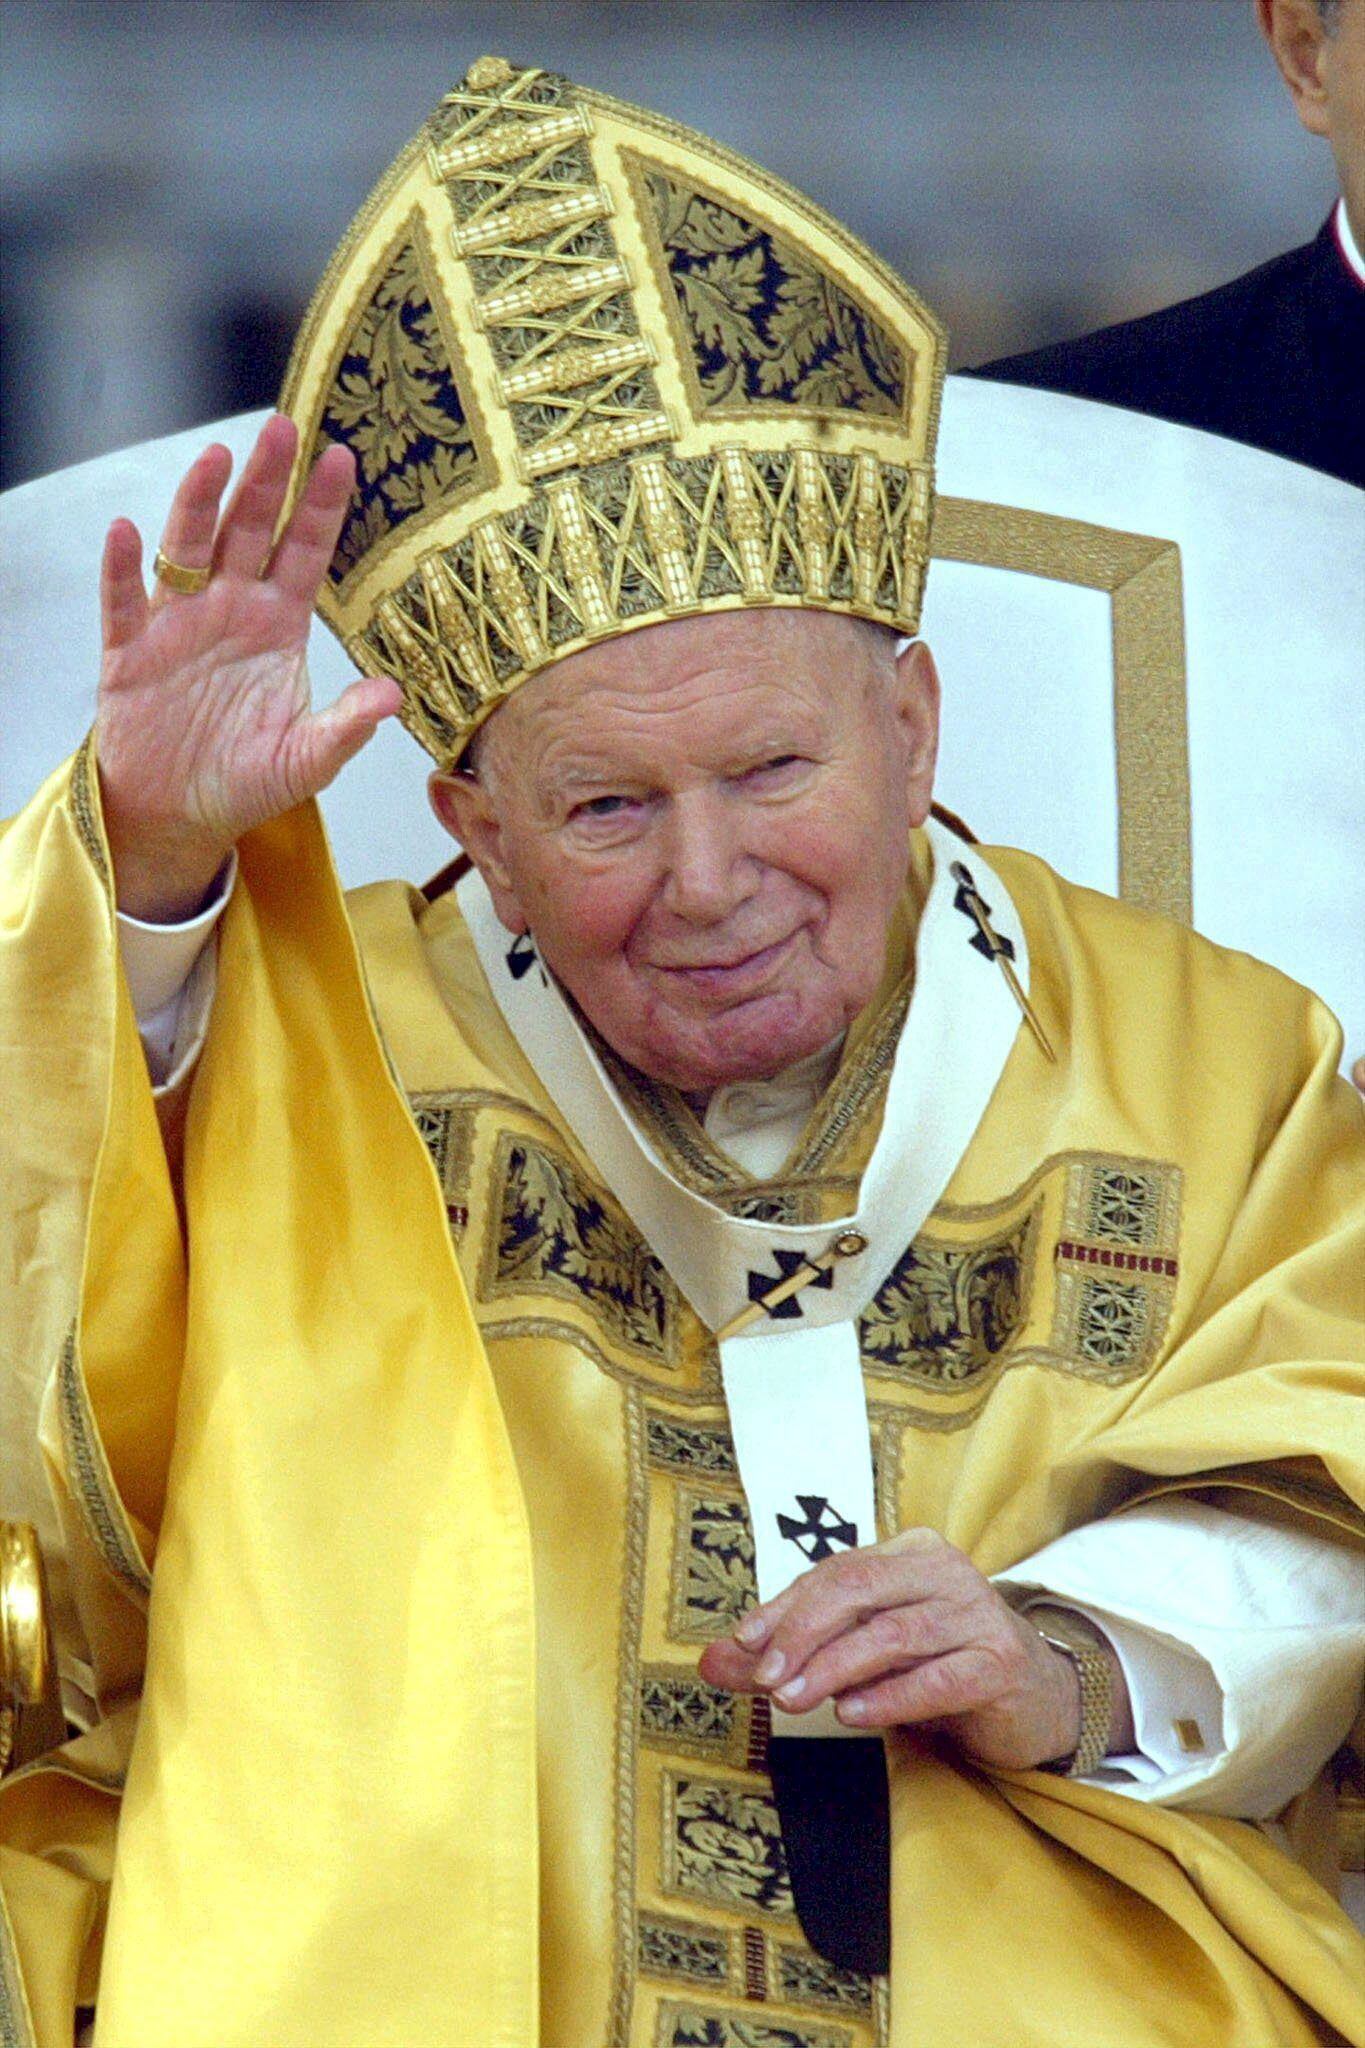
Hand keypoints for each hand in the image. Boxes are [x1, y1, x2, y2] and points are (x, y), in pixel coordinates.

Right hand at [95, 413, 401, 919]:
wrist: (180, 815)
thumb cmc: (246, 781)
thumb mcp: (307, 760)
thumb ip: (346, 726)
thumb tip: (392, 695)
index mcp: (279, 625)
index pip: (306, 552)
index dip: (322, 507)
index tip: (341, 458)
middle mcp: (231, 609)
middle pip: (250, 531)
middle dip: (266, 480)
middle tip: (282, 427)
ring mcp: (179, 623)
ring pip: (189, 548)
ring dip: (200, 503)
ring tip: (217, 459)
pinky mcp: (131, 651)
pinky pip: (125, 601)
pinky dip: (122, 569)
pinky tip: (127, 533)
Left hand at [698, 1527, 1131, 1770]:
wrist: (1034, 1698)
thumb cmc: (937, 1665)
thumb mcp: (861, 1653)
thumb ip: (788, 1653)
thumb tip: (710, 1661)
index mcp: (909, 1552)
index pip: (836, 1572)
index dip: (784, 1607)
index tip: (741, 1646)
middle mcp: (945, 1571)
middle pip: (859, 1591)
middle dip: (802, 1633)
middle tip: (764, 1677)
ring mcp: (978, 1614)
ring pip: (894, 1633)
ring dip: (835, 1668)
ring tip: (792, 1700)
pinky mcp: (1000, 1663)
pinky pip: (937, 1677)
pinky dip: (890, 1695)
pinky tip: (852, 1714)